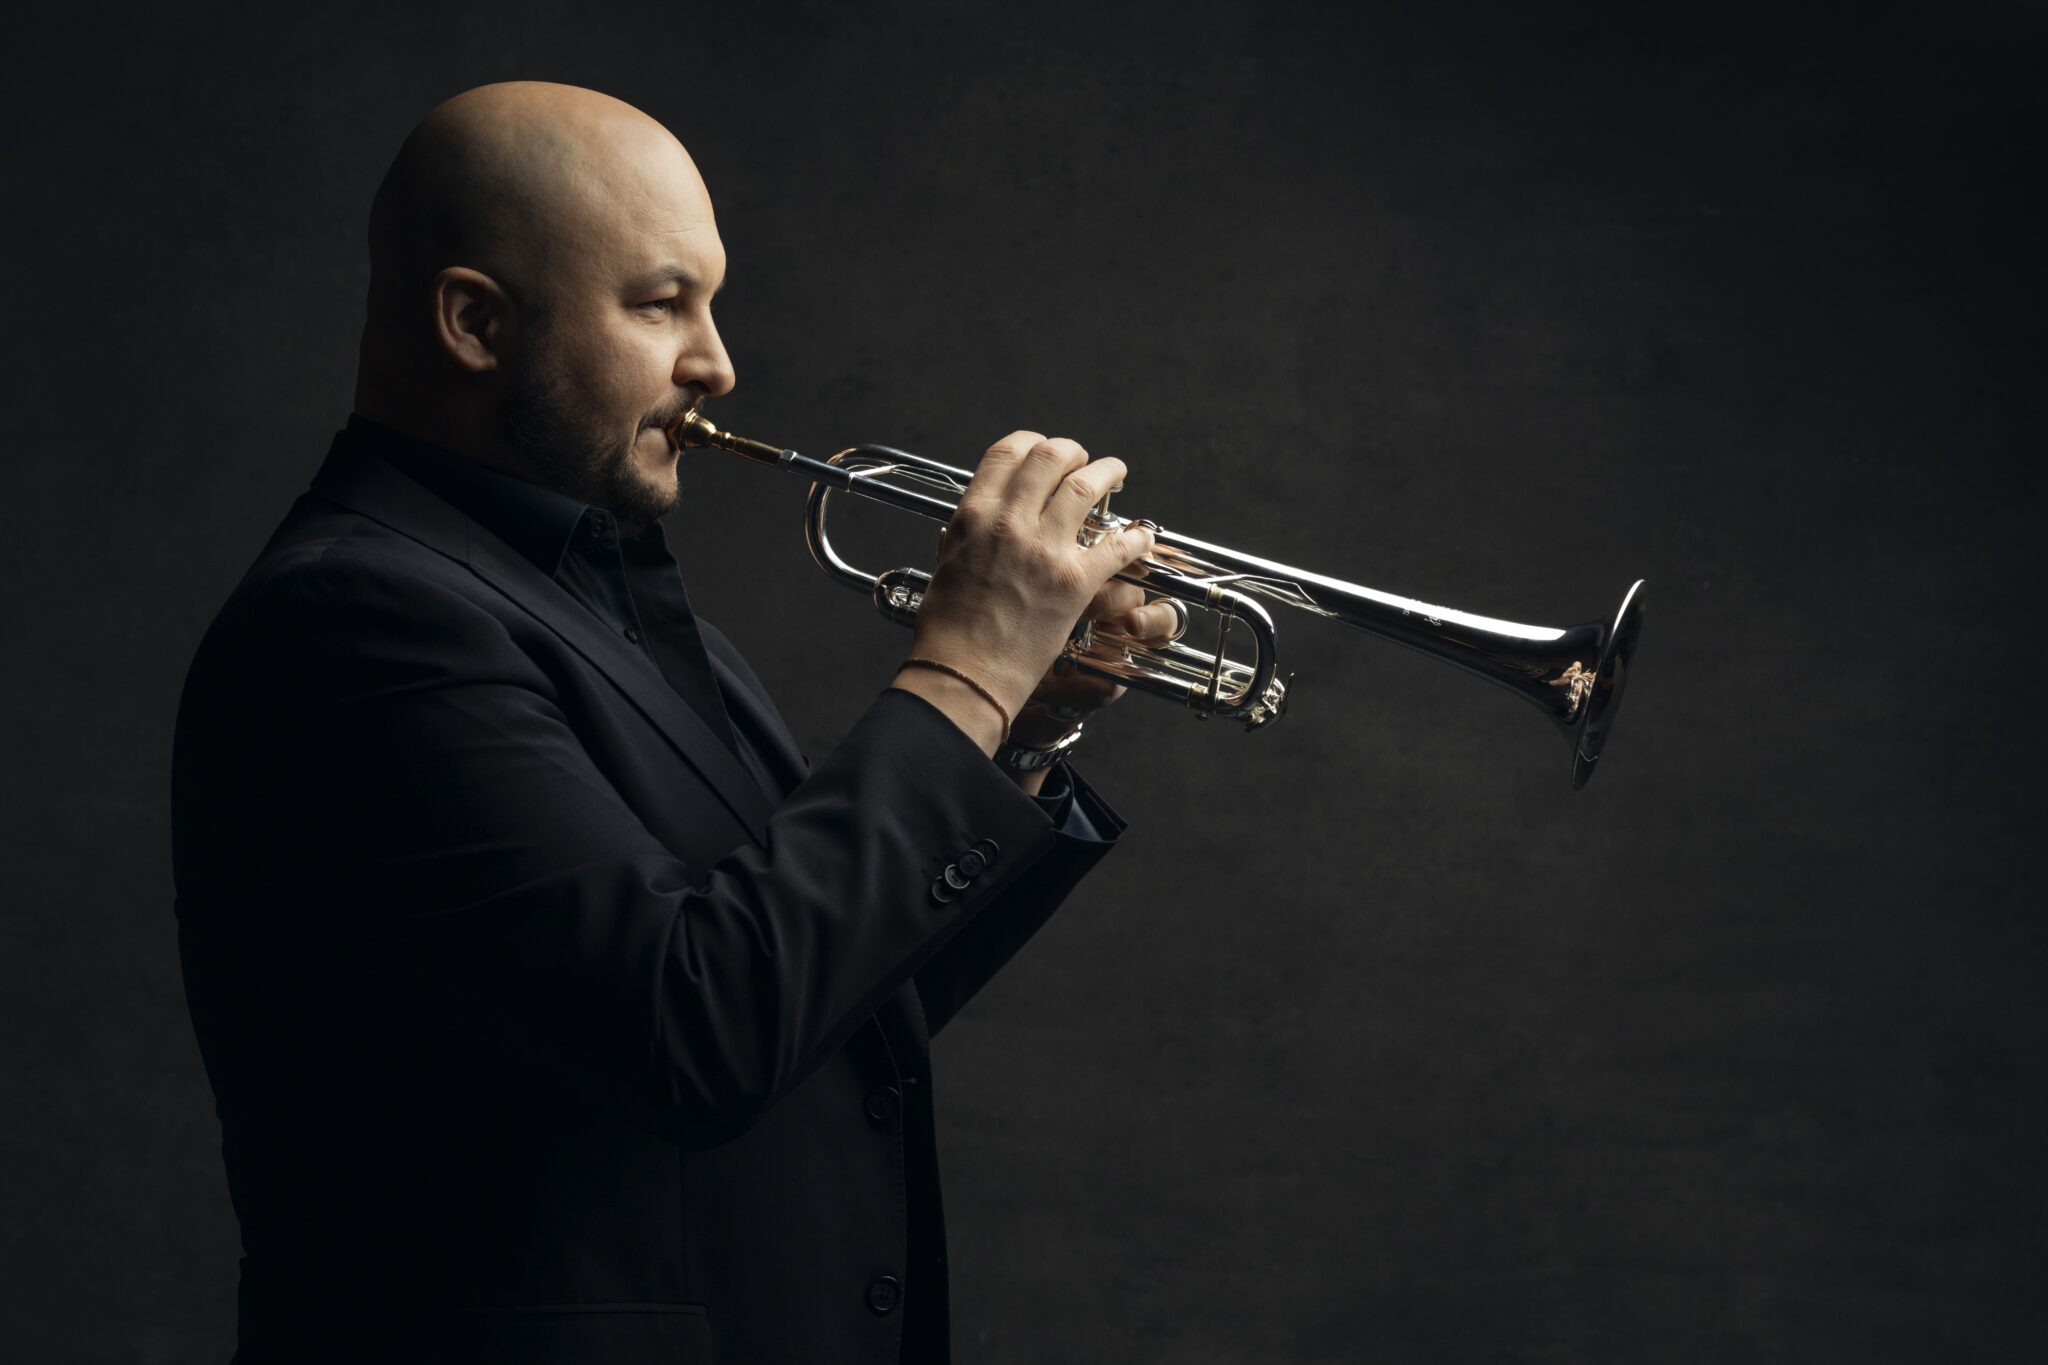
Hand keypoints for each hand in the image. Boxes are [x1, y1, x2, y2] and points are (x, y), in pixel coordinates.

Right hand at [892, 431, 1154, 750]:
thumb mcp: (946, 563)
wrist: (965, 673)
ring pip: (1086, 486)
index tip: (1043, 450)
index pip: (1007, 453)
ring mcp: (1044, 551)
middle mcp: (1008, 524)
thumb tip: (978, 515)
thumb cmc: (950, 629)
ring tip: (1116, 473)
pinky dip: (1135, 538)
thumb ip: (967, 533)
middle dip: (1072, 452)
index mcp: (973, 516)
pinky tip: (1141, 537)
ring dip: (1107, 472)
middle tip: (1082, 461)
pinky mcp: (1074, 582)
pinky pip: (1117, 545)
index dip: (1032, 443)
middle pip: (1051, 458)